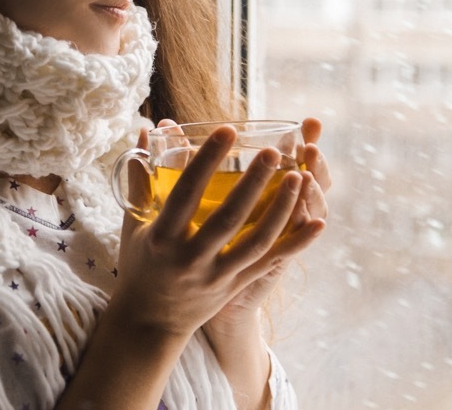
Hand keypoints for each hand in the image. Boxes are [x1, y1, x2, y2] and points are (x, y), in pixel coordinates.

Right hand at [111, 124, 325, 341]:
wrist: (149, 323)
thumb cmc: (140, 263)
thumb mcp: (133, 222)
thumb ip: (142, 176)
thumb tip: (149, 128)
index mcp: (162, 238)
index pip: (185, 193)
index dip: (206, 160)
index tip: (227, 130)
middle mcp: (191, 259)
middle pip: (228, 217)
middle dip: (253, 183)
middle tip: (274, 151)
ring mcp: (216, 276)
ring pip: (256, 242)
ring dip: (281, 209)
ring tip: (299, 176)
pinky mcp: (235, 287)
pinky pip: (270, 263)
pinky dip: (296, 243)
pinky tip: (318, 223)